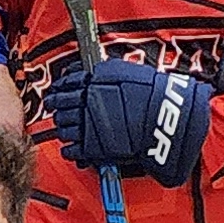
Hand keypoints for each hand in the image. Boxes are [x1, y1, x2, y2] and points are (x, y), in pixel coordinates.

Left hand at [44, 57, 214, 188]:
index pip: (66, 83)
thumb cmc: (153, 95)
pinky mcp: (93, 148)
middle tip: (56, 108)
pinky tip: (72, 147)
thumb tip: (90, 72)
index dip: (59, 88)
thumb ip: (103, 72)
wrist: (167, 118)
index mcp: (94, 82)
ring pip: (63, 128)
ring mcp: (89, 126)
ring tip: (66, 127)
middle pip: (61, 105)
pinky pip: (71, 150)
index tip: (57, 90)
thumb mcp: (125, 72)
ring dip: (63, 127)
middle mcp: (87, 103)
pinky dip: (69, 150)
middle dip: (57, 107)